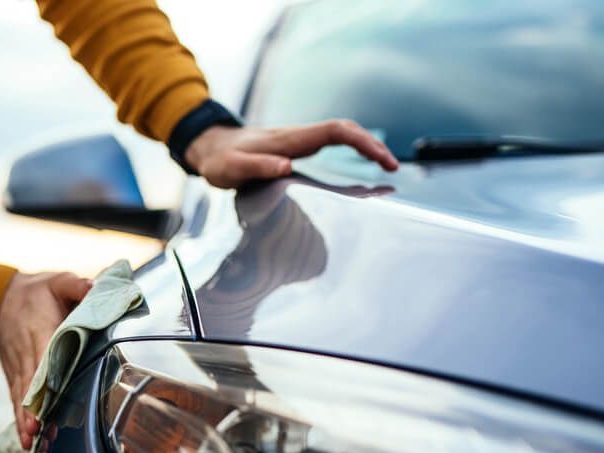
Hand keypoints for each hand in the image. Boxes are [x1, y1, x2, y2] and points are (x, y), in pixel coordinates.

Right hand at [0, 272, 92, 449]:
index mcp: (41, 330)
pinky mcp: (14, 375)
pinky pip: (16, 399)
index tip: (44, 402)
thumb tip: (93, 288)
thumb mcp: (58, 282)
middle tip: (36, 434)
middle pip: (29, 385)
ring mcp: (18, 366)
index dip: (42, 382)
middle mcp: (27, 352)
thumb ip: (76, 285)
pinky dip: (20, 418)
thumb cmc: (37, 291)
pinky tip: (27, 439)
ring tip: (33, 444)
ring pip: (21, 397)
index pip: (42, 358)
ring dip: (25, 420)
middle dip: (32, 410)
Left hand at [185, 119, 398, 188]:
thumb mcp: (232, 168)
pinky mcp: (297, 149)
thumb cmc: (220, 161)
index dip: (361, 142)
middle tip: (393, 168)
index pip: (335, 131)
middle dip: (373, 146)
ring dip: (366, 148)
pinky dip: (351, 153)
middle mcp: (298, 137)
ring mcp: (298, 142)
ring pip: (341, 137)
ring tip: (386, 170)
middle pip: (345, 131)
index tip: (381, 159)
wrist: (209, 148)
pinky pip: (331, 146)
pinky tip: (360, 169)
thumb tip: (286, 166)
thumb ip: (257, 166)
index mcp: (288, 140)